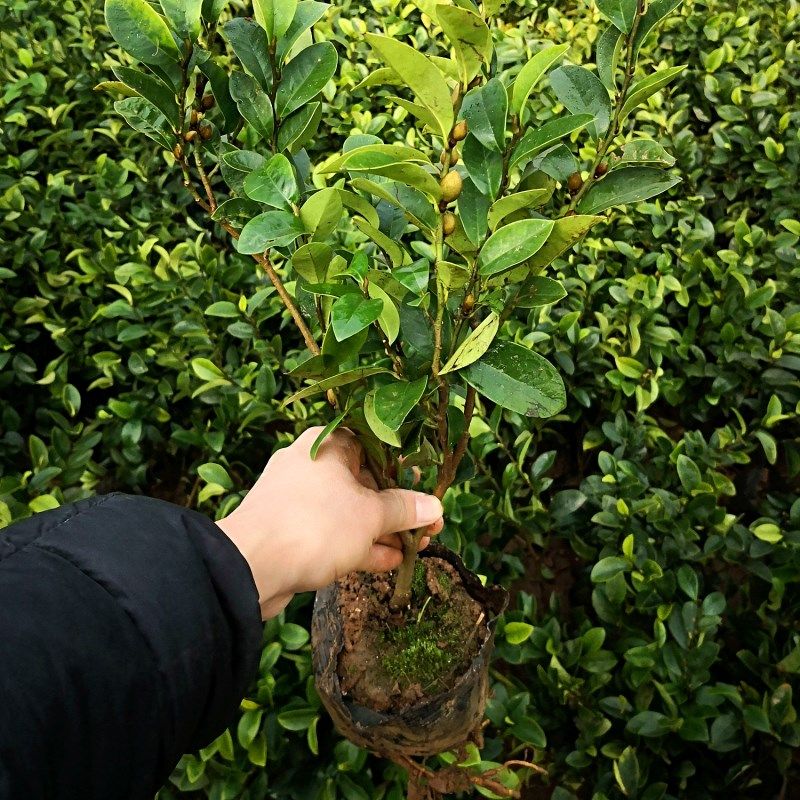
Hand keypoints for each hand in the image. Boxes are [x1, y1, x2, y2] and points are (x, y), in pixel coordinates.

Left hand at [216, 428, 443, 618]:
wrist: (249, 567)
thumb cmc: (315, 525)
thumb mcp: (370, 516)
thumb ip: (404, 510)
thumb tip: (434, 507)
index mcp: (326, 445)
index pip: (375, 447)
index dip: (406, 471)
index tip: (428, 491)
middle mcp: (311, 465)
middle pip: (365, 483)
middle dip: (399, 509)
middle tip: (429, 529)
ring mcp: (299, 500)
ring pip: (350, 511)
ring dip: (383, 531)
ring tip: (417, 549)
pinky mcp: (291, 530)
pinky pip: (333, 532)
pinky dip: (360, 545)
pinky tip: (390, 562)